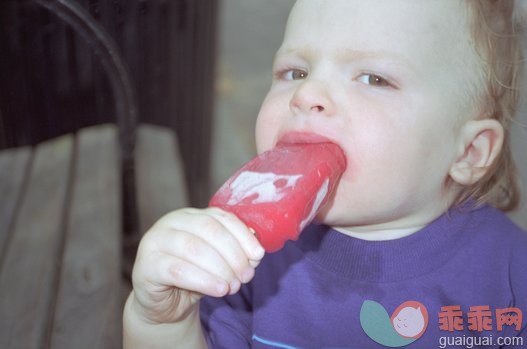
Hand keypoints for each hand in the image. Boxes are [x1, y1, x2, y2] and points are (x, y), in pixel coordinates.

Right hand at [129, 207, 264, 324]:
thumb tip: (256, 251)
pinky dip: (204, 280)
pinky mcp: (146, 265)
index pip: (220, 217)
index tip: (258, 255)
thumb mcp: (217, 261)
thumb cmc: (193, 277)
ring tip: (234, 286)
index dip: (242, 235)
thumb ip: (234, 251)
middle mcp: (170, 222)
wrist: (164, 305)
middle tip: (247, 275)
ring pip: (194, 248)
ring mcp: (155, 241)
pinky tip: (219, 290)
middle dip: (234, 254)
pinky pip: (178, 270)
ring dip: (221, 269)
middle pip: (209, 230)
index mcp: (190, 215)